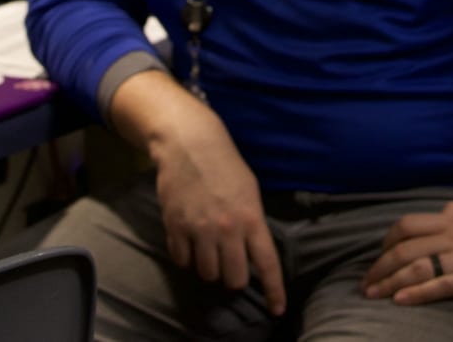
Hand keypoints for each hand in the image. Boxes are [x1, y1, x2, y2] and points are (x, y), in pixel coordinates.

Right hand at [151, 110, 287, 315]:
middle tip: (230, 265)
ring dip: (209, 268)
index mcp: (251, 218)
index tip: (277, 308)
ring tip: (208, 250)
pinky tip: (189, 242)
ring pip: (207, 274)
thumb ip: (252, 222)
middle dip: (233, 278)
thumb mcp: (250, 190)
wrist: (189, 143)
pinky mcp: (175, 227)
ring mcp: (199, 230)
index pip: (266, 264)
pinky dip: (187, 257)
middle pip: (233, 279)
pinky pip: (182, 261)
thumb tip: (252, 250)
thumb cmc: (225, 164)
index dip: (273, 290)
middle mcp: (227, 229)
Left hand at [360, 200, 452, 306]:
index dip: (386, 242)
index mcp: (452, 218)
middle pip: (404, 247)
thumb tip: (439, 214)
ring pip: (415, 267)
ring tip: (373, 294)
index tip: (379, 257)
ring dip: (389, 281)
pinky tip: (400, 300)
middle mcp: (452, 235)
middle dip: (379, 266)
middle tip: (366, 282)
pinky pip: (438, 284)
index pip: (407, 226)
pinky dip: (416, 293)